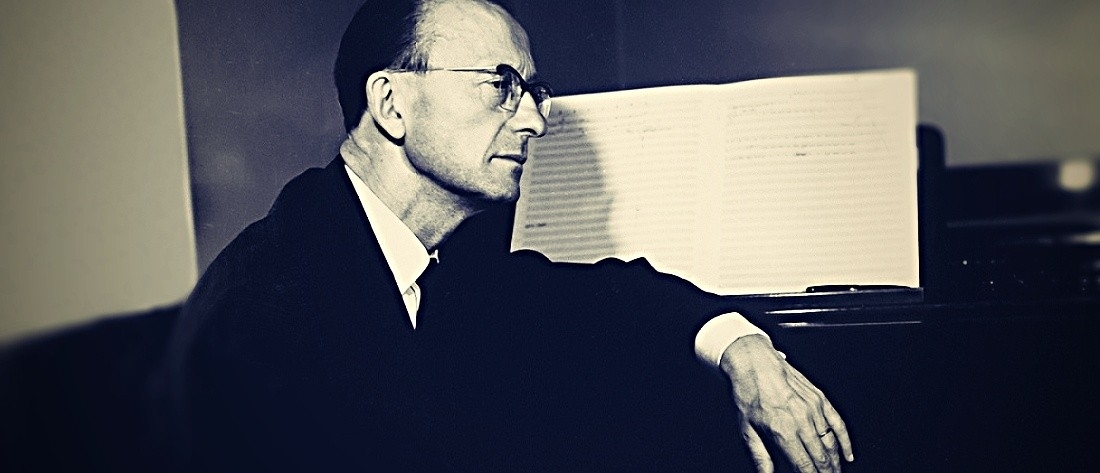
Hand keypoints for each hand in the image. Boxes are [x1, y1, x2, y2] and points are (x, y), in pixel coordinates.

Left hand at [719, 334, 852, 471]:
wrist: (754, 363)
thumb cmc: (748, 395)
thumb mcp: (746, 429)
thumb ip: (760, 457)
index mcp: (783, 430)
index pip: (804, 465)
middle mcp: (801, 420)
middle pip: (821, 457)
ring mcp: (813, 409)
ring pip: (831, 443)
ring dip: (835, 462)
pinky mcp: (819, 399)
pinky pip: (837, 423)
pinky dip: (845, 441)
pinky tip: (848, 455)